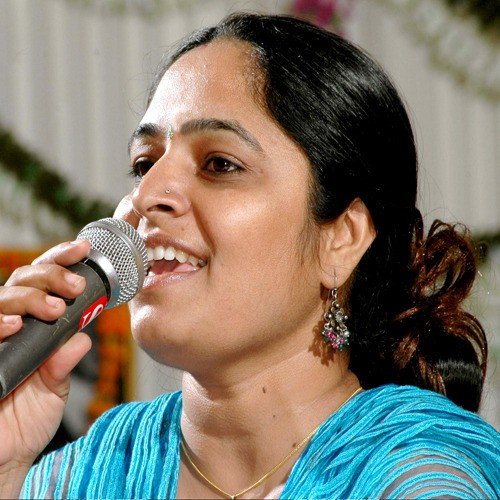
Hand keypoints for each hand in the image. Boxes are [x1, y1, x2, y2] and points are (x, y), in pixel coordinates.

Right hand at [0, 240, 91, 495]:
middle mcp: (8, 325)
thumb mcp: (54, 388)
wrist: (4, 457)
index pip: (42, 283)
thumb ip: (63, 363)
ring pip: (1, 298)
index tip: (83, 250)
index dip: (60, 262)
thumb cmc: (27, 420)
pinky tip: (13, 324)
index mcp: (32, 326)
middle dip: (51, 276)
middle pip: (22, 281)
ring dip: (29, 296)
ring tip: (53, 308)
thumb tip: (81, 340)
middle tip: (75, 288)